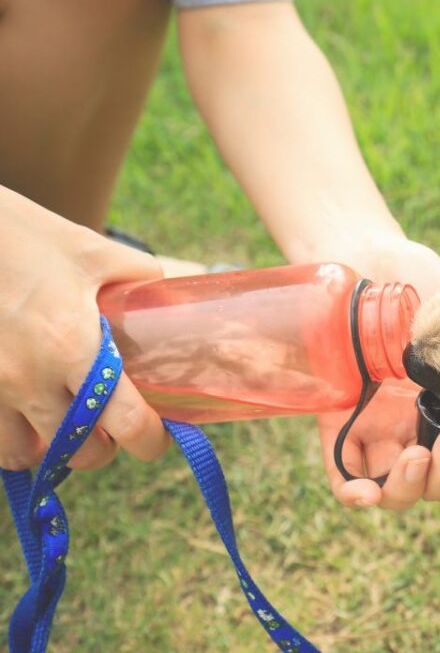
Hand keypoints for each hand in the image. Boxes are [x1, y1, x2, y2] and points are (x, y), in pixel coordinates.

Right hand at [0, 188, 170, 470]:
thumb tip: (172, 297)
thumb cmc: (23, 235)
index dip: (149, 441)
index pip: (124, 422)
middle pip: (78, 452)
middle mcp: (29, 377)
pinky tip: (23, 416)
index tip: (157, 439)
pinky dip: (10, 437)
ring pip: (24, 454)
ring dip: (50, 449)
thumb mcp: (92, 252)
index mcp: (73, 345)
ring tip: (63, 424)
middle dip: (102, 447)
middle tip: (110, 428)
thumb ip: (138, 278)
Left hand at [313, 235, 439, 508]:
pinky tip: (369, 493)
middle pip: (437, 483)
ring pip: (394, 489)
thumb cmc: (425, 287)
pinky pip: (344, 477)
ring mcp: (377, 430)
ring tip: (418, 456)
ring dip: (412, 486)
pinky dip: (355, 494)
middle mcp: (417, 428)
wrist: (373, 257)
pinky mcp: (337, 425)